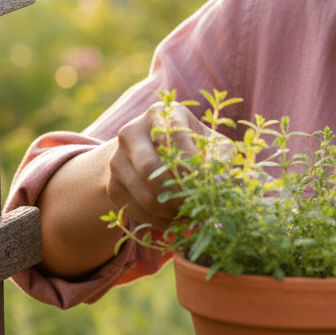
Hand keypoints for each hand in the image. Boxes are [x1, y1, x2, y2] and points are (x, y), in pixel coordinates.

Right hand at [107, 101, 222, 228]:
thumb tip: (222, 184)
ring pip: (145, 195)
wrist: (153, 153)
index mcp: (161, 113)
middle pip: (150, 169)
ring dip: (172, 211)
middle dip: (179, 193)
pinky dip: (160, 221)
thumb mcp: (210, 142)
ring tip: (193, 214)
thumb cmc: (194, 145)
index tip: (210, 184)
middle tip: (200, 206)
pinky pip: (137, 211)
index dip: (193, 167)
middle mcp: (132, 131)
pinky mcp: (112, 185)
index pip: (174, 141)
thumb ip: (221, 157)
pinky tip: (177, 217)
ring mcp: (117, 159)